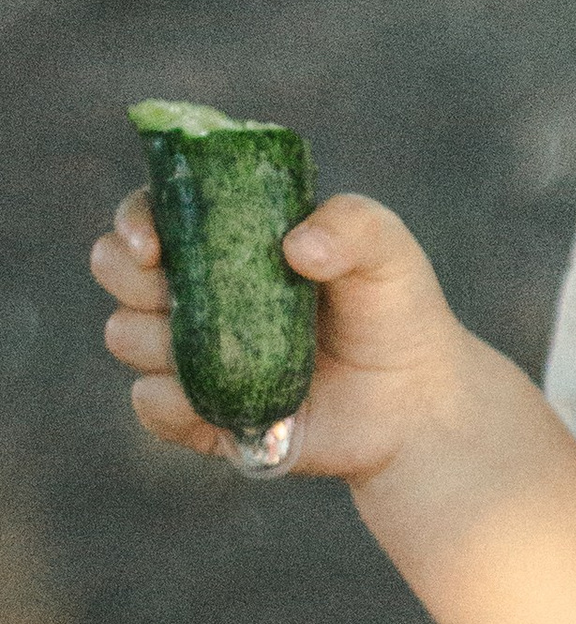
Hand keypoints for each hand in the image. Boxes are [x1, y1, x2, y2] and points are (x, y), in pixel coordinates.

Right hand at [92, 187, 474, 479]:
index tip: (153, 244)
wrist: (413, 402)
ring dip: (155, 338)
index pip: (153, 214)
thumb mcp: (388, 252)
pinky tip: (213, 401)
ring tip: (223, 346)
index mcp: (224, 238)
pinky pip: (150, 405)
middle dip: (130, 276)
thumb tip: (296, 247)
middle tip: (175, 290)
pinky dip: (171, 402)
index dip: (135, 222)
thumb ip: (353, 225)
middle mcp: (195, 290)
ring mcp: (191, 352)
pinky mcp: (198, 410)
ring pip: (125, 335)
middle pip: (115, 270)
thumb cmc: (395, 311)